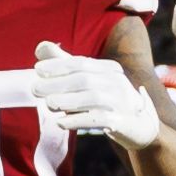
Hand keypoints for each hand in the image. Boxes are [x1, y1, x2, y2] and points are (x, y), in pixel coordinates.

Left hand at [27, 39, 157, 148]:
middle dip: (58, 83)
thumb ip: (66, 65)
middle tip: (35, 89)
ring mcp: (122, 103)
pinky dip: (79, 120)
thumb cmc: (108, 102)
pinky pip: (100, 120)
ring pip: (93, 98)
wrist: (140, 128)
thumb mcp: (89, 82)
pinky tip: (61, 123)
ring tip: (48, 104)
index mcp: (109, 70)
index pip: (81, 63)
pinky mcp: (123, 123)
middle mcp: (117, 83)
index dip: (58, 65)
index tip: (37, 69)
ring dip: (68, 100)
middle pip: (85, 79)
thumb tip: (40, 47)